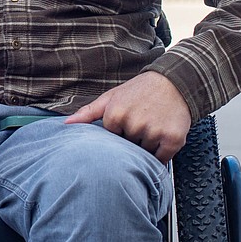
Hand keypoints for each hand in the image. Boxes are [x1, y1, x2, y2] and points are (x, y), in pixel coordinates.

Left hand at [64, 71, 191, 161]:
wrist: (174, 82)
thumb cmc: (140, 91)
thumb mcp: (111, 97)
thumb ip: (88, 112)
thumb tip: (66, 123)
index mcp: (115, 114)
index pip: (111, 138)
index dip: (120, 131)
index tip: (128, 119)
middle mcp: (133, 124)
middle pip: (127, 146)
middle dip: (133, 138)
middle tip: (142, 120)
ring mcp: (153, 132)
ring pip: (144, 153)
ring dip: (148, 144)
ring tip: (153, 123)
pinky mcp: (173, 139)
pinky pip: (162, 159)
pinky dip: (162, 152)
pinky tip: (162, 135)